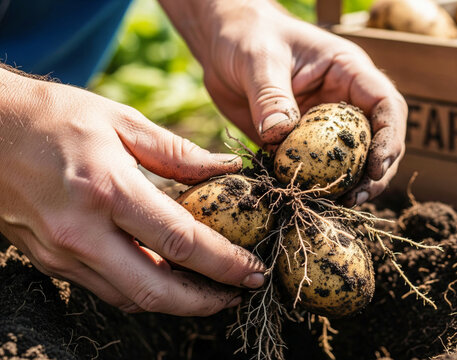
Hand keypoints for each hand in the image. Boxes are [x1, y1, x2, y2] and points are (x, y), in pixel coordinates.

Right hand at [0, 68, 264, 315]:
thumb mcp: (120, 120)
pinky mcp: (48, 260)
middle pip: (155, 290)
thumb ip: (177, 151)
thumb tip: (225, 167)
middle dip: (205, 302)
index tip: (253, 271)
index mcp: (108, 189)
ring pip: (129, 298)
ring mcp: (61, 252)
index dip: (225, 263)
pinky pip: (104, 289)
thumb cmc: (52, 116)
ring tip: (210, 291)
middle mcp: (82, 231)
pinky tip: (165, 279)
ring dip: (175, 303)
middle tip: (238, 296)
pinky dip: (141, 291)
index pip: (181, 242)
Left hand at [160, 0, 406, 205]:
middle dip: (375, 172)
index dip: (389, 138)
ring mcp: (324, 125)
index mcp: (349, 72)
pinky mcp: (301, 142)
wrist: (221, 42)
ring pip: (351, 159)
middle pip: (378, 140)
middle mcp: (344, 101)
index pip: (386, 105)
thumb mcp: (259, 59)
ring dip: (349, 184)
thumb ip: (271, 96)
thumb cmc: (247, 35)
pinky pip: (315, 168)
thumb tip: (279, 135)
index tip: (375, 168)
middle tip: (356, 198)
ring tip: (337, 206)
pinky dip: (316, 187)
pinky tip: (309, 201)